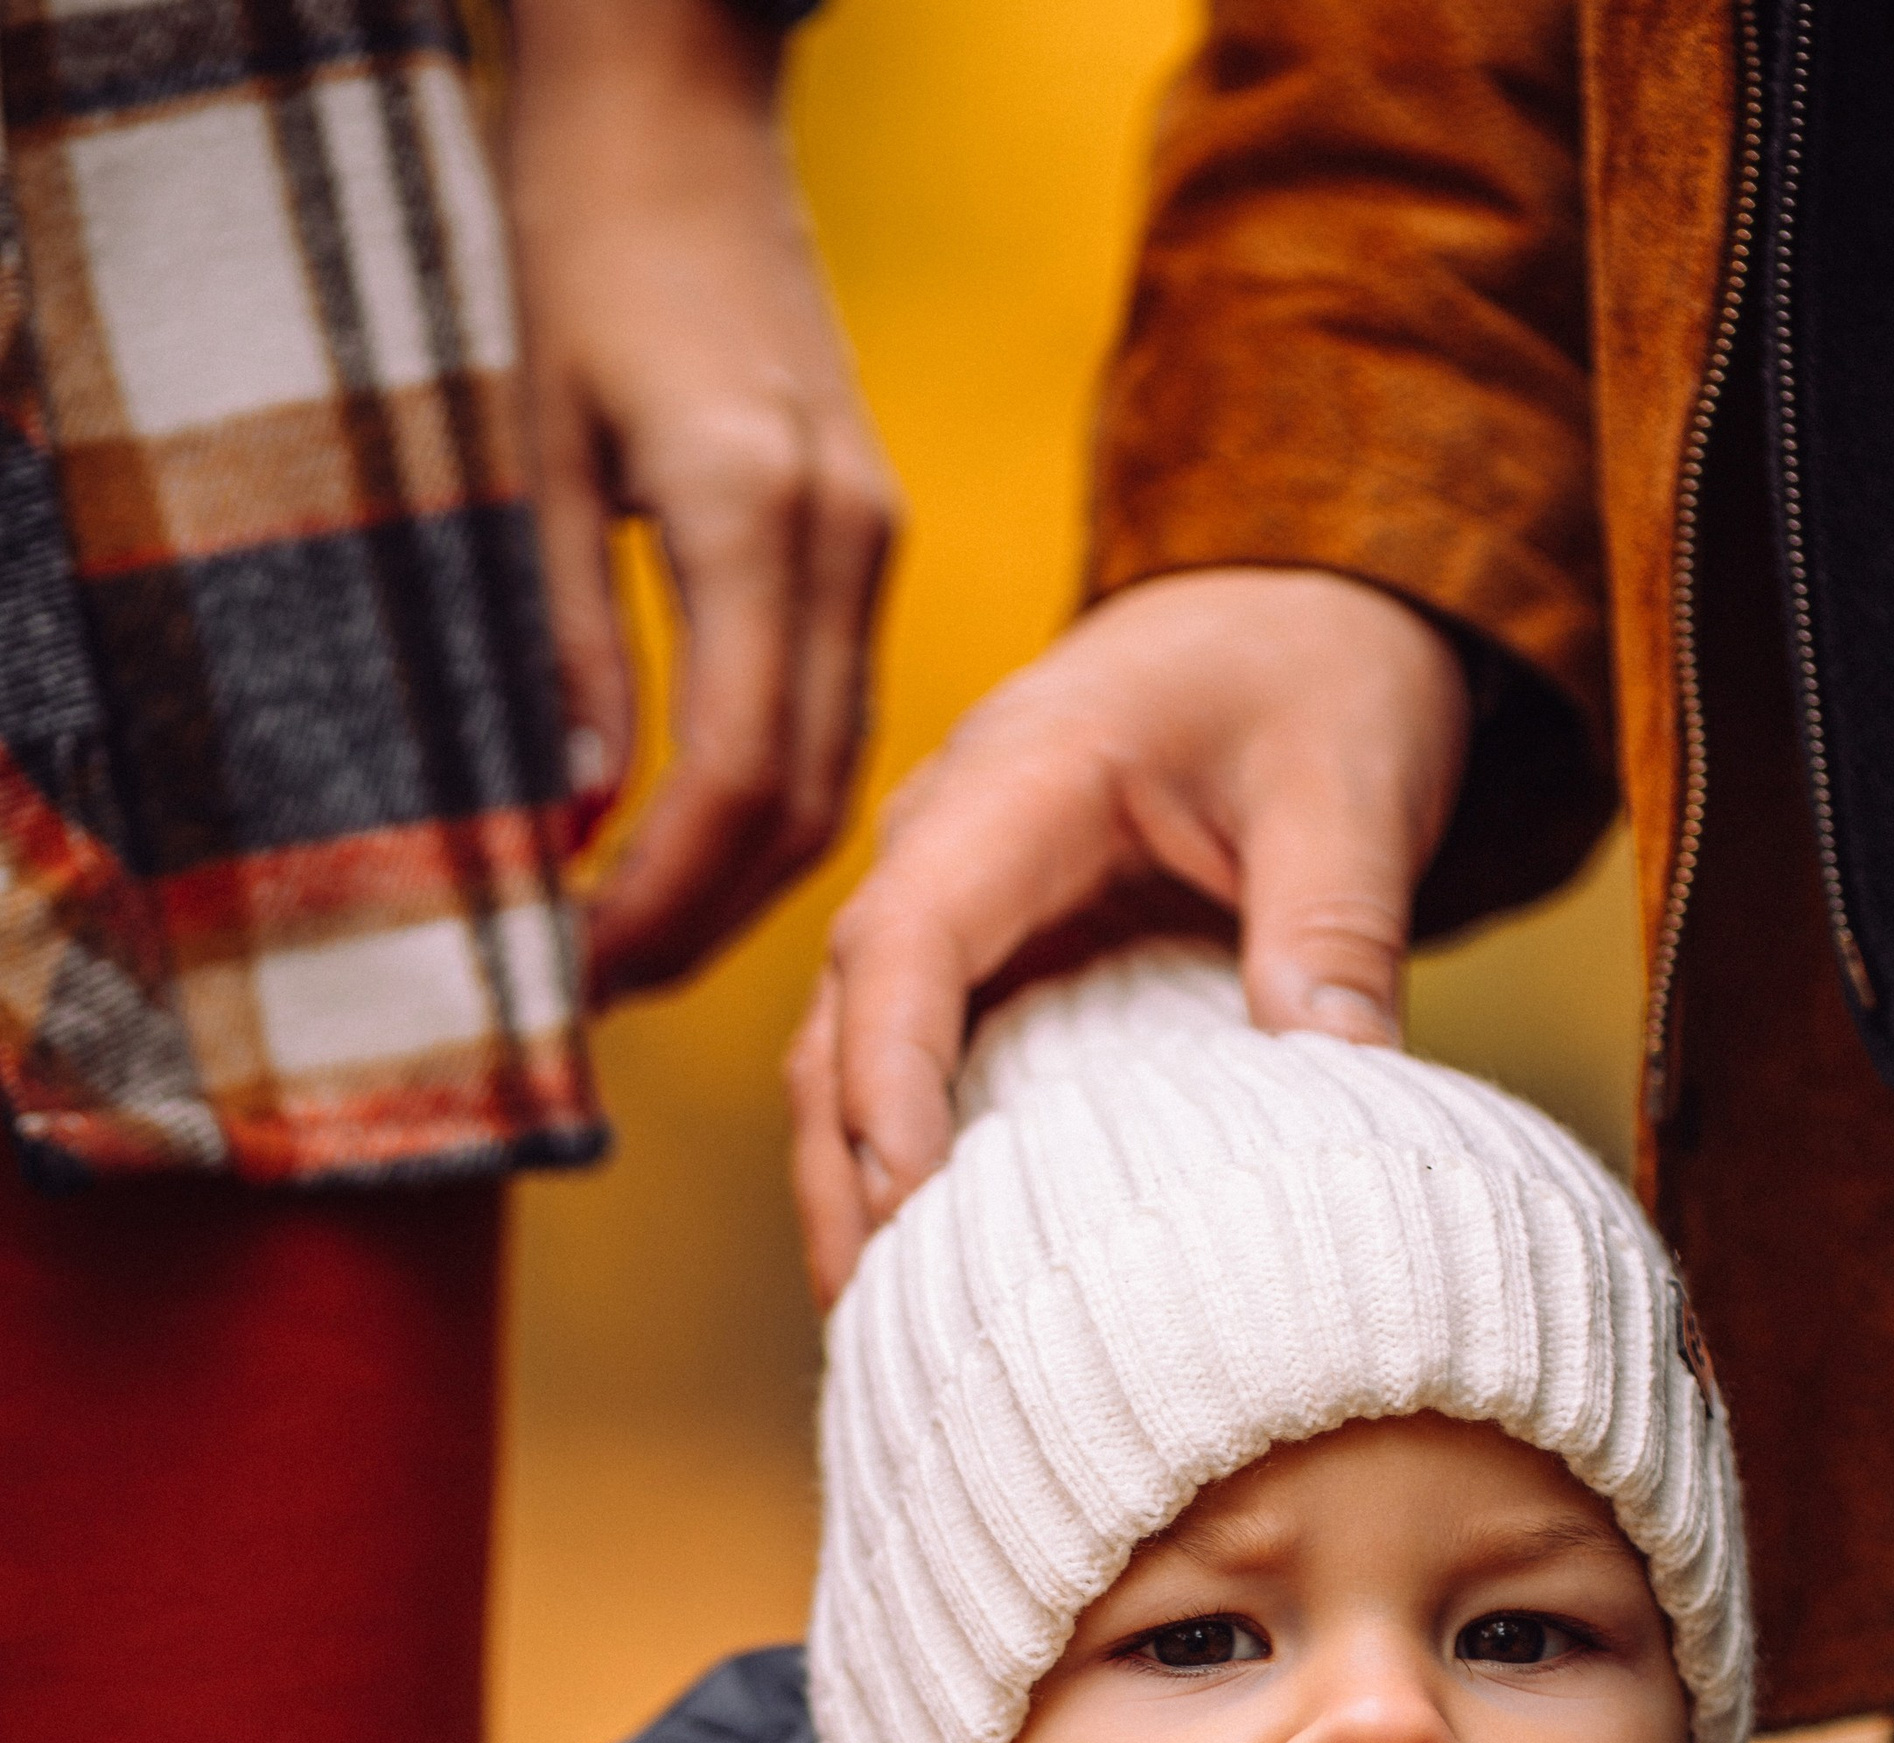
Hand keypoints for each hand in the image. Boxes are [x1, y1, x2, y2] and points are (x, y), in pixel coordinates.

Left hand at [508, 0, 899, 1003]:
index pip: (734, 779)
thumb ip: (559, 645)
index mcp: (756, 511)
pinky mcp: (865, 532)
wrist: (672, 99)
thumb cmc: (568, 239)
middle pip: (807, 805)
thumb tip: (572, 826)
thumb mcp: (523, 447)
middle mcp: (843, 539)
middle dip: (704, 923)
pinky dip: (771, 804)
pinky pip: (840, 713)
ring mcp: (871, 538)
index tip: (578, 972)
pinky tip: (689, 839)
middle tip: (598, 994)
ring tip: (635, 942)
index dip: (658, 904)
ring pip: (840, 774)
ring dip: (744, 882)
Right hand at [785, 569, 1471, 1298]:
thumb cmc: (1321, 676)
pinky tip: (943, 1281)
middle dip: (843, 1178)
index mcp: (1020, 782)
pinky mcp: (994, 961)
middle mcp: (950, 846)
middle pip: (841, 1025)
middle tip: (877, 1332)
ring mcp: (960, 907)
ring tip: (889, 1340)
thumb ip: (1337, 920)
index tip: (912, 1210)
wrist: (1307, 613)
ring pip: (853, 1061)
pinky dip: (912, 1171)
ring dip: (856, 1193)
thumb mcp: (1352, 779)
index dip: (891, 1082)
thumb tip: (1337, 1078)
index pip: (906, 944)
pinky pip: (921, 1072)